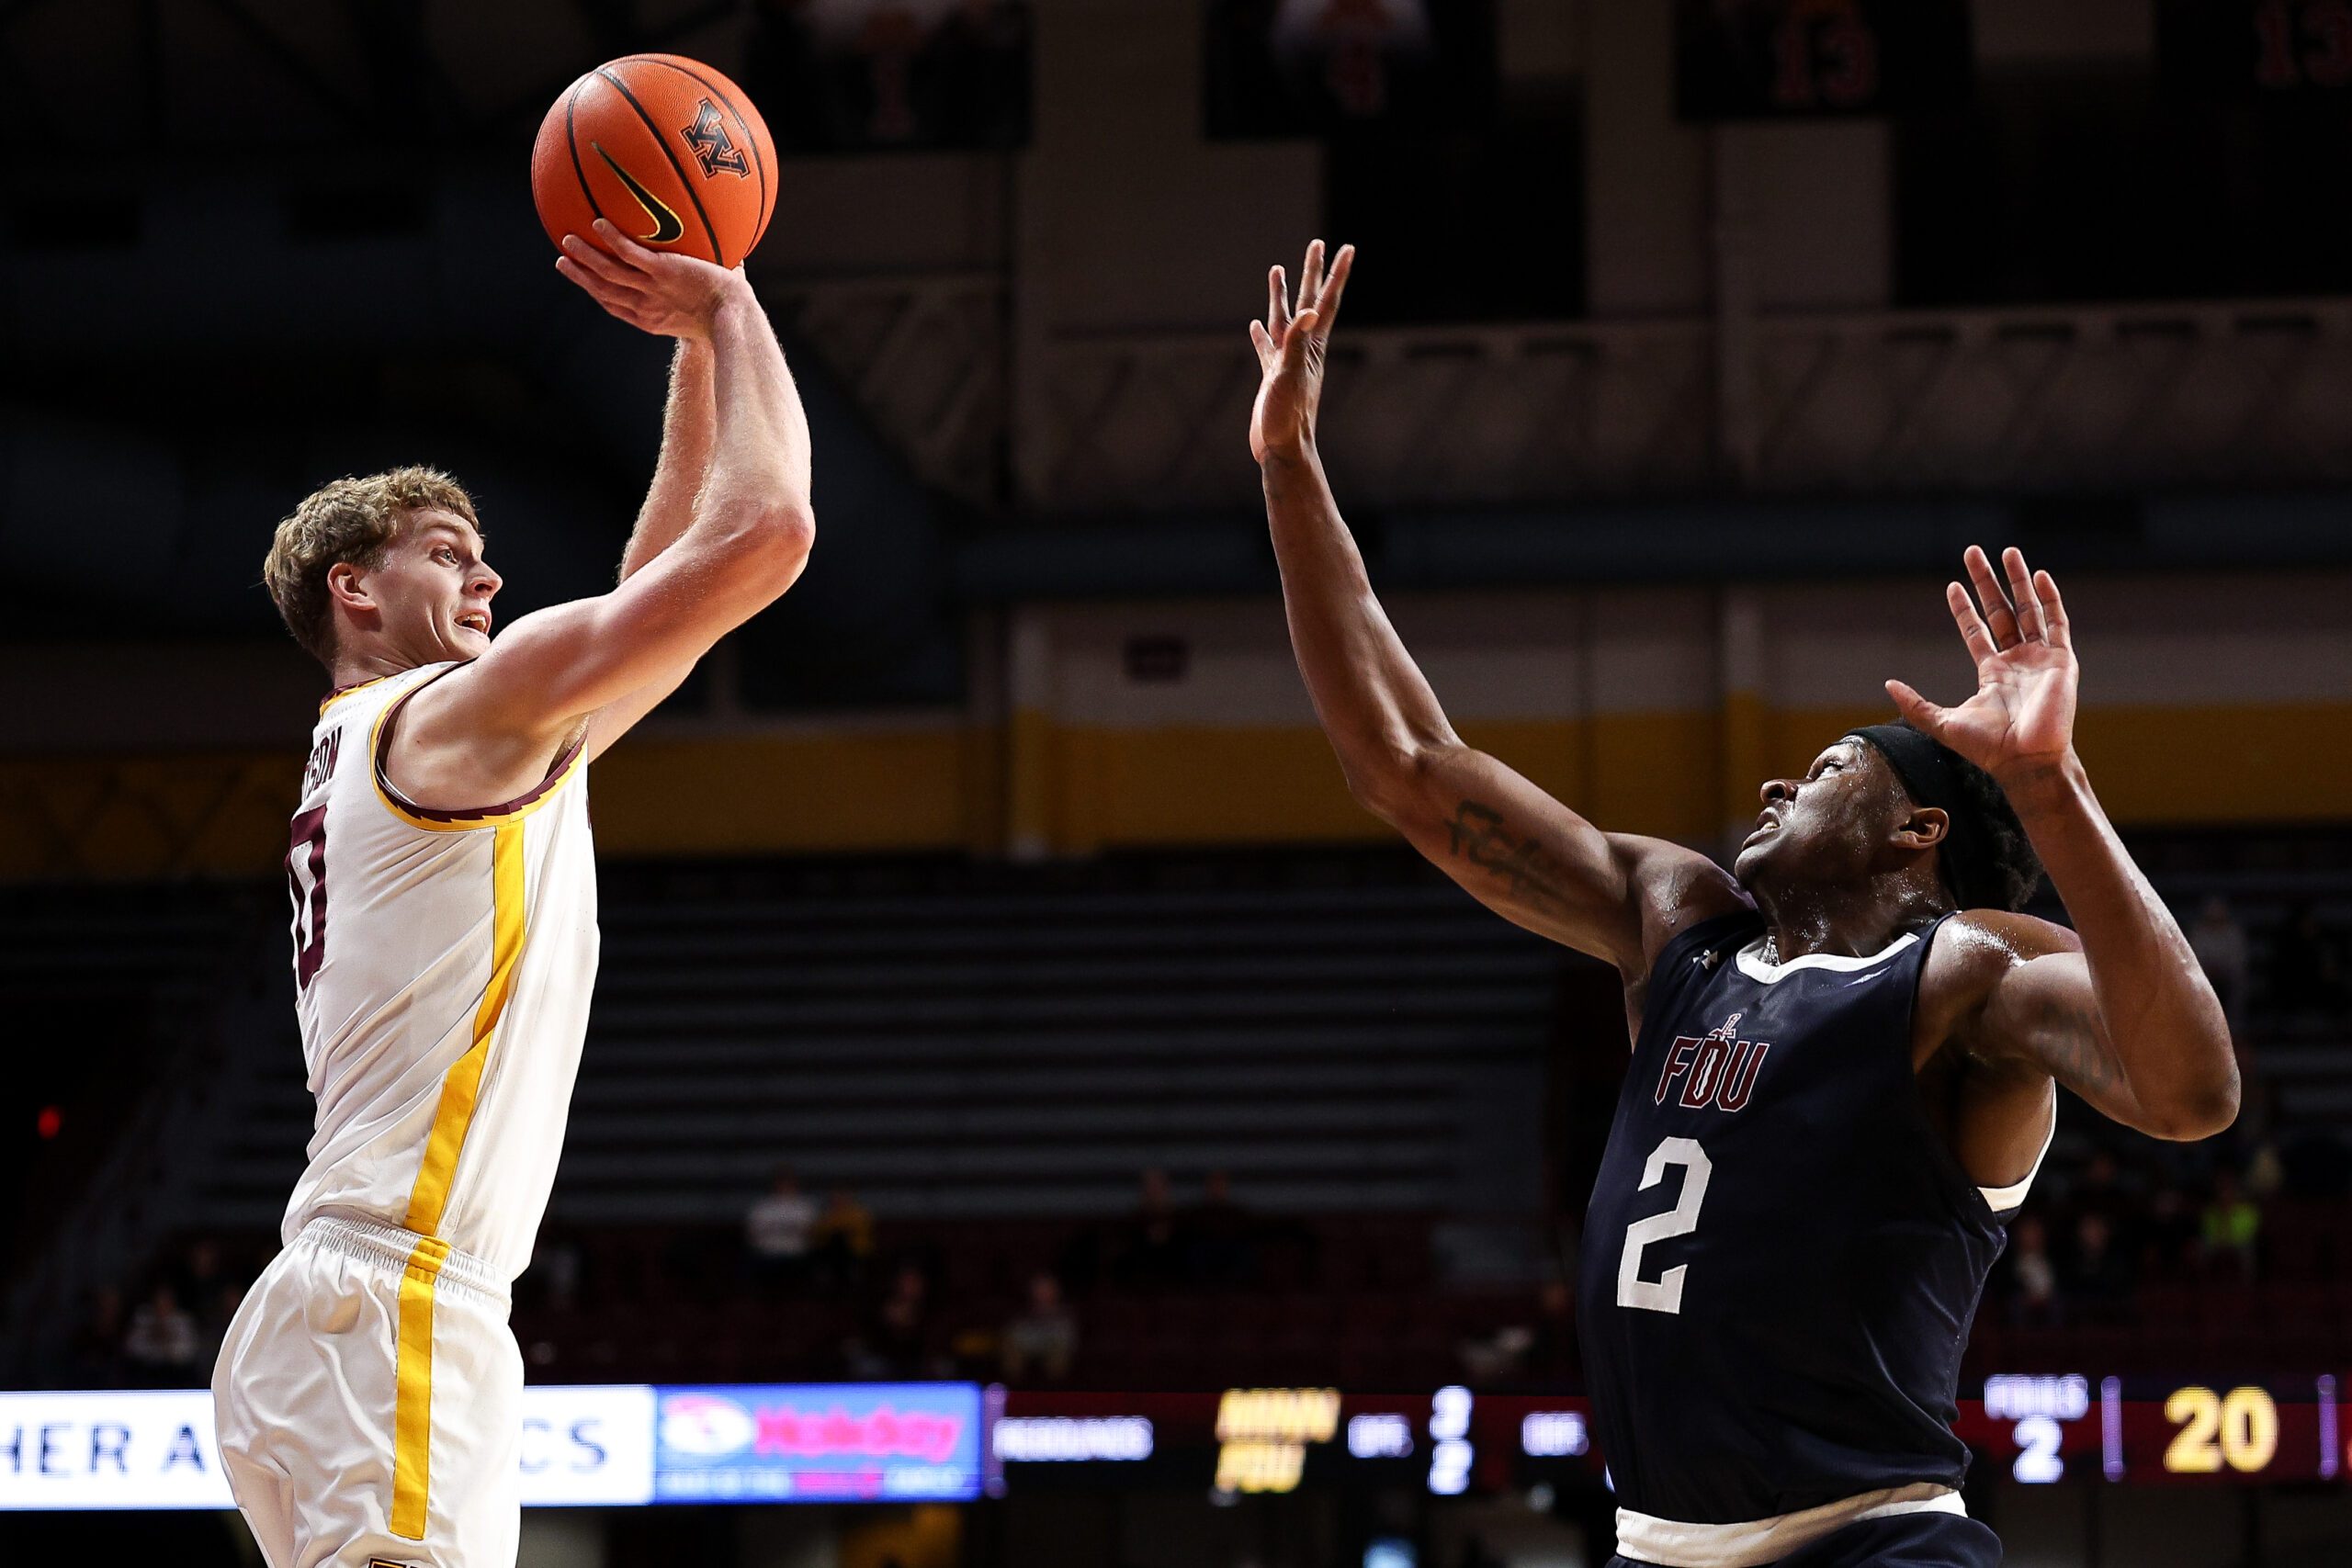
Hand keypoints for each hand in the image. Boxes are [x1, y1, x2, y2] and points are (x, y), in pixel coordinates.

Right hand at [555, 219, 748, 339]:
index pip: (616, 306)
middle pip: (602, 291)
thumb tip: (730, 259)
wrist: (737, 319)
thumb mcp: (710, 304)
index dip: (596, 293)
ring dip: (585, 257)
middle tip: (561, 261)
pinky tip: (599, 223)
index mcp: (651, 319)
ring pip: (608, 273)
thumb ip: (708, 283)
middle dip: (580, 277)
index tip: (584, 281)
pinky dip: (612, 240)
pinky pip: (629, 254)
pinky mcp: (662, 272)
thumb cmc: (732, 314)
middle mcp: (646, 307)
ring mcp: (651, 289)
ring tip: (567, 240)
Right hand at [1249, 239, 1353, 463]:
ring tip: (1277, 270)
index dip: (1336, 275)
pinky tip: (1256, 325)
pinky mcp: (1271, 377)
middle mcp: (1302, 350)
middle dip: (1312, 273)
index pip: (1326, 302)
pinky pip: (1266, 348)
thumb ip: (1297, 343)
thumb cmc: (1288, 418)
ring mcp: (1286, 363)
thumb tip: (1310, 311)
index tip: (1347, 247)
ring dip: (1282, 295)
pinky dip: (1261, 334)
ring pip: (1284, 320)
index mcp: (1311, 347)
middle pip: (1309, 302)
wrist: (1282, 451)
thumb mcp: (1292, 376)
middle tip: (1317, 244)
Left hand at [1887, 545, 2079, 784]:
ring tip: (2007, 552)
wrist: (2025, 760)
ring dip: (2018, 581)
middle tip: (1973, 552)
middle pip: (2001, 611)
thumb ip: (1915, 704)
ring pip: (2029, 609)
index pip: (1976, 631)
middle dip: (1987, 582)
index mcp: (1992, 673)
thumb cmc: (1988, 748)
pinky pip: (2057, 623)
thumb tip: (1888, 685)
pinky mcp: (2061, 660)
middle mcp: (2017, 661)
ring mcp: (2040, 658)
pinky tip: (2040, 576)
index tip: (1952, 585)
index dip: (1964, 608)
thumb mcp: (1942, 723)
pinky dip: (2050, 599)